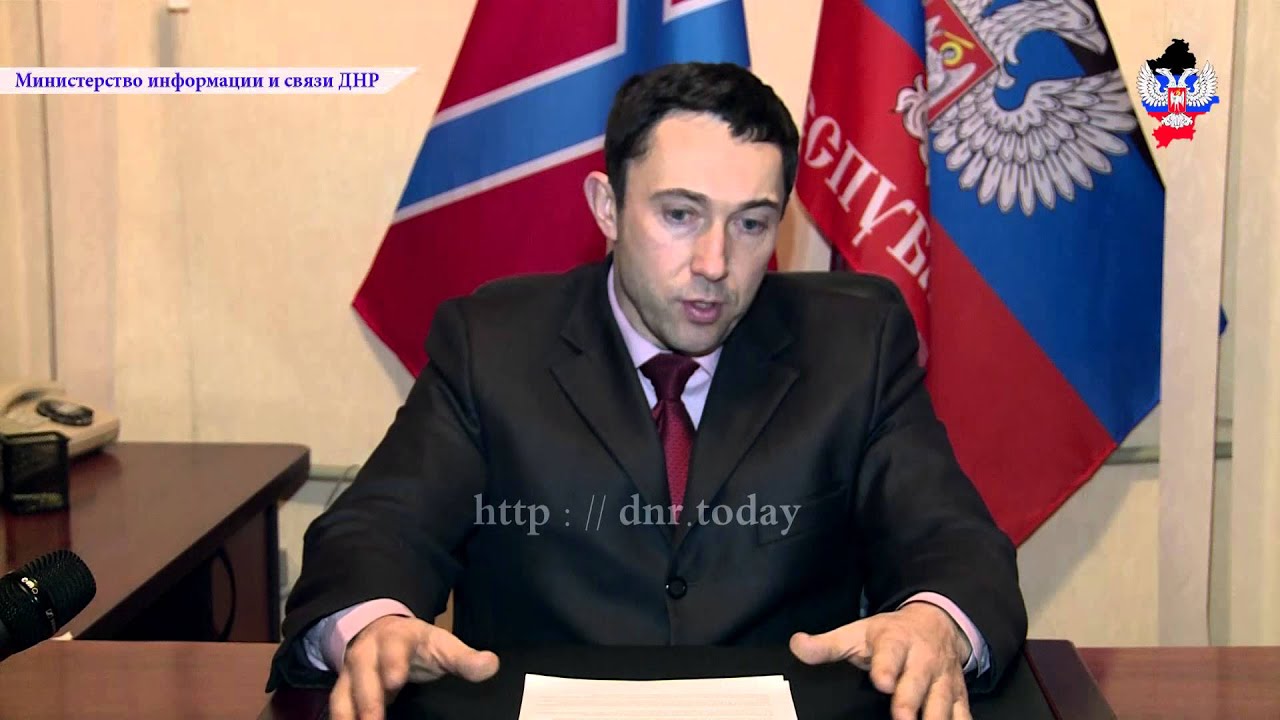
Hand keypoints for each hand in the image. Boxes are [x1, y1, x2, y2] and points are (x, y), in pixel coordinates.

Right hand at [329, 615, 498, 719]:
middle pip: (363, 675)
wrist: (381, 634)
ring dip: (349, 716)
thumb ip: (464, 658)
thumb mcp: (442, 645)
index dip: (393, 663)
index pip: (393, 649)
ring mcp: (351, 675)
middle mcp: (368, 654)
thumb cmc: (418, 646)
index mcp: (396, 639)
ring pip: (342, 695)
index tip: (395, 680)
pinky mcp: (343, 692)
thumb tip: (490, 665)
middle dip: (367, 699)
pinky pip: (338, 709)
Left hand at [789, 602, 971, 719]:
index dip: (886, 667)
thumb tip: (796, 646)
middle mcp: (923, 660)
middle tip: (902, 718)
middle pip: (917, 682)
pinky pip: (963, 714)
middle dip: (910, 701)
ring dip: (936, 718)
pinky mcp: (959, 695)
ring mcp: (943, 679)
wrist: (935, 623)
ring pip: (943, 701)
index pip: (890, 654)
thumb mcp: (856, 633)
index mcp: (896, 642)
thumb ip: (827, 645)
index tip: (881, 681)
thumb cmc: (889, 635)